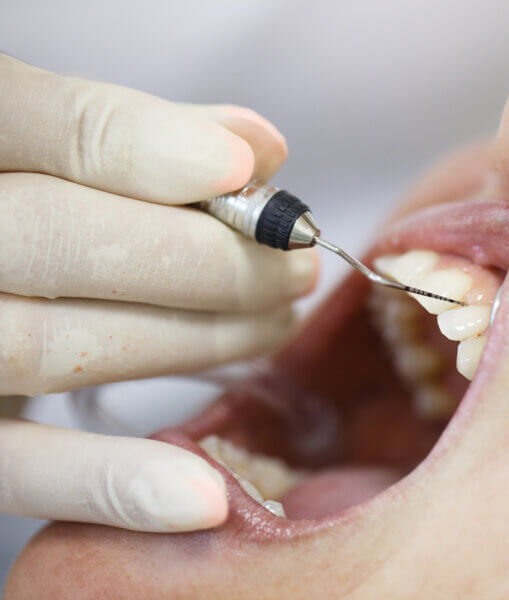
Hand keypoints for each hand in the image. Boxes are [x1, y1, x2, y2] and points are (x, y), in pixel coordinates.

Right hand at [0, 53, 317, 530]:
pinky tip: (205, 495)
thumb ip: (140, 136)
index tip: (244, 167)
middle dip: (203, 258)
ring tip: (276, 322)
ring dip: (193, 341)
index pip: (33, 121)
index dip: (144, 144)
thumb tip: (255, 149)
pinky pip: (10, 470)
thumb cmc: (30, 200)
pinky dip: (110, 483)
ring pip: (50, 346)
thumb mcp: (56, 147)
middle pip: (58, 239)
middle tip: (293, 266)